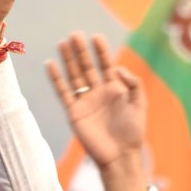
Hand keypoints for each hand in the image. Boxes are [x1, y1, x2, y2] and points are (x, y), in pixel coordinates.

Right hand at [44, 33, 148, 190]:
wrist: (119, 155)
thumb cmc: (132, 132)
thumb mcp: (139, 104)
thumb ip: (133, 84)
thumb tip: (118, 69)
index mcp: (115, 89)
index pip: (106, 65)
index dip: (101, 51)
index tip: (95, 37)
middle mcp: (98, 92)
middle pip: (87, 67)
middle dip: (82, 51)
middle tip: (75, 35)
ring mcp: (85, 101)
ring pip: (75, 76)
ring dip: (69, 60)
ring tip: (63, 43)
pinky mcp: (74, 112)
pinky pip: (63, 92)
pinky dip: (56, 79)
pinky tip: (51, 64)